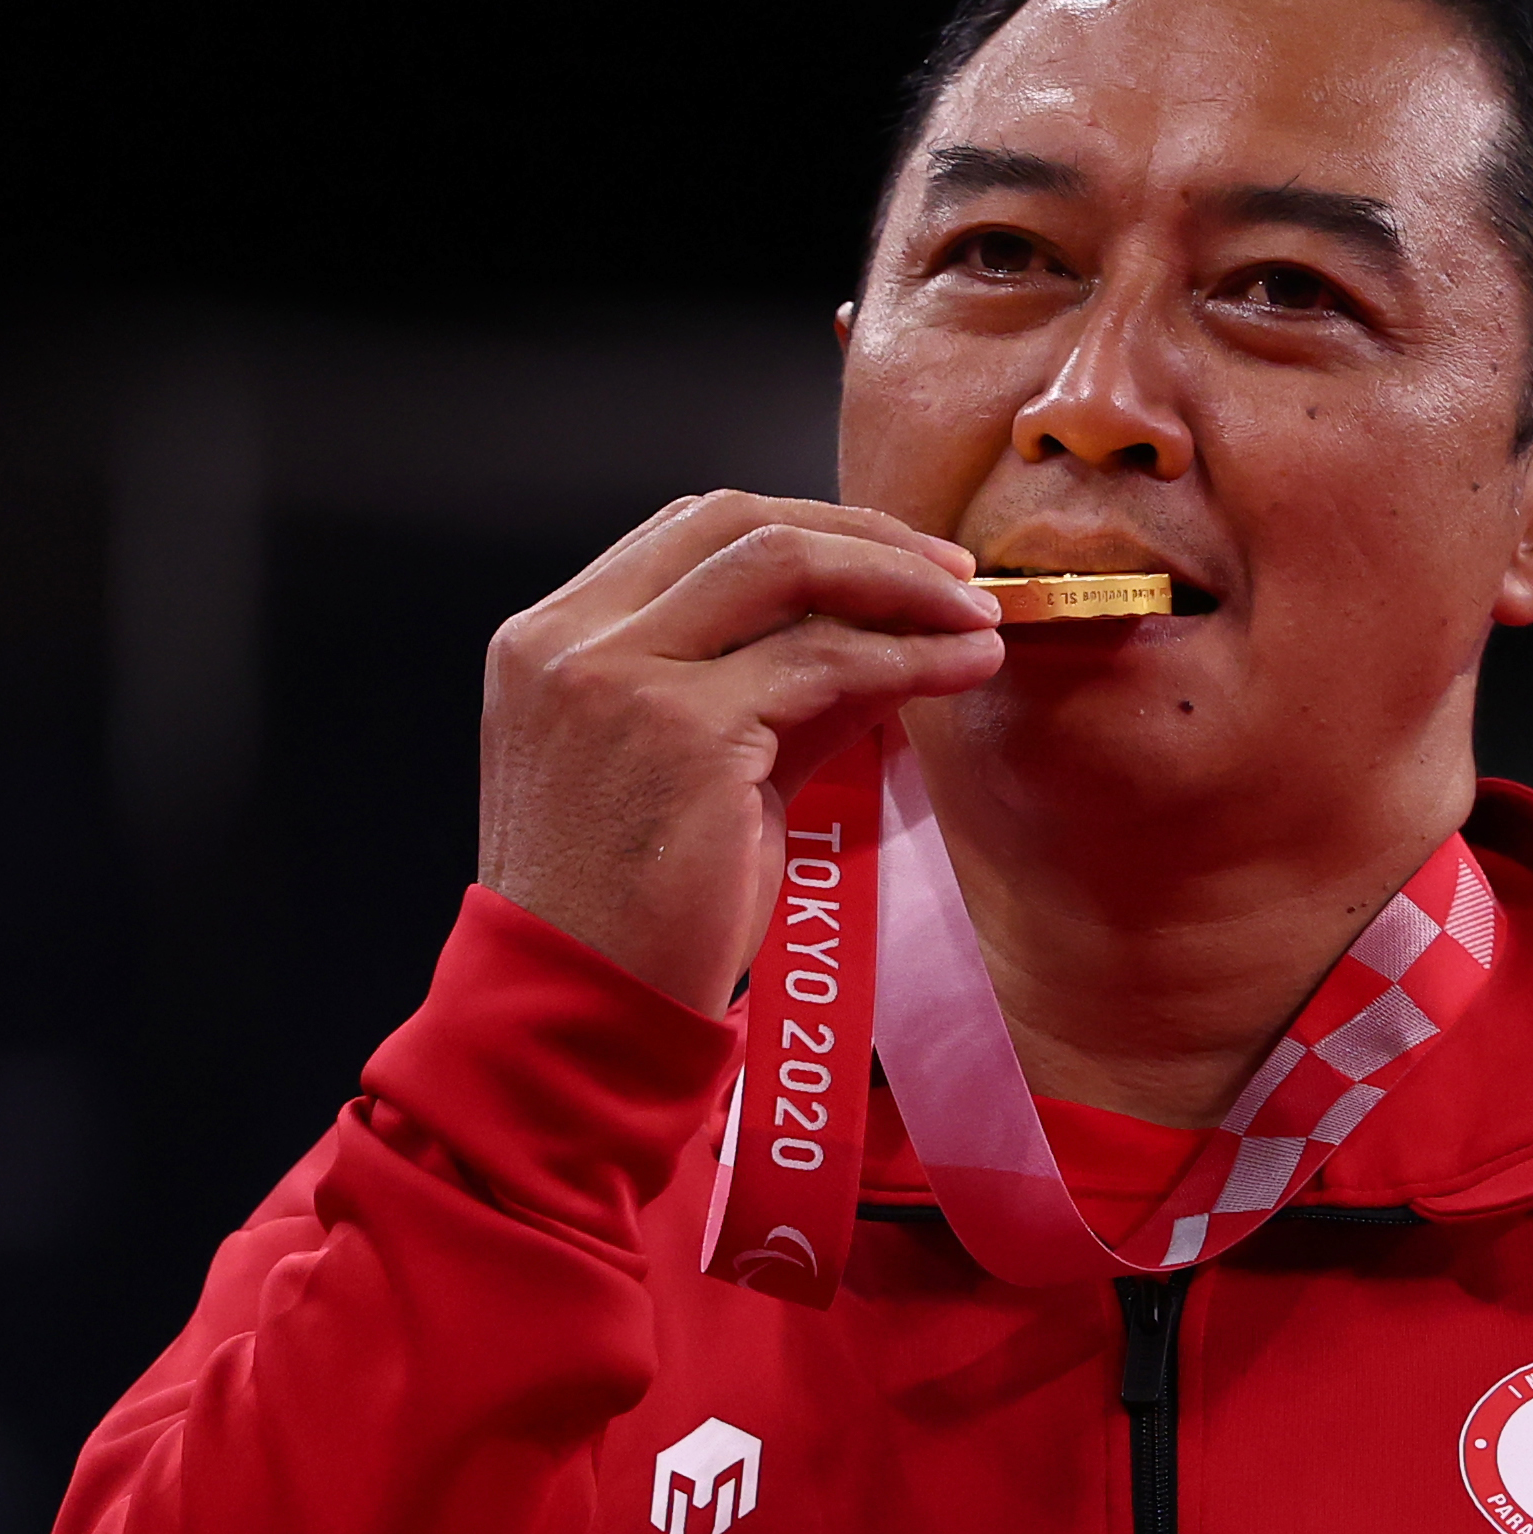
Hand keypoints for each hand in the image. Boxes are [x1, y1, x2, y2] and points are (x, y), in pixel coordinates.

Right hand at [477, 491, 1009, 1013]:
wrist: (585, 1009)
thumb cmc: (641, 915)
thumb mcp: (704, 775)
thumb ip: (776, 697)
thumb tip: (887, 641)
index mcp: (554, 638)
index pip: (693, 532)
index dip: (810, 528)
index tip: (900, 559)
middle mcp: (570, 639)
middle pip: (738, 524)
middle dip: (863, 536)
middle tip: (957, 574)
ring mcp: (616, 676)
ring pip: (785, 572)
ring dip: (900, 586)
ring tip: (978, 620)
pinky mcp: (680, 729)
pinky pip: (822, 663)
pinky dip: (906, 657)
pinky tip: (961, 670)